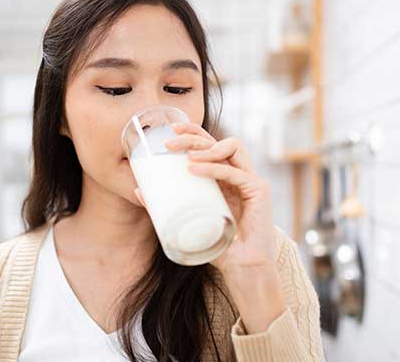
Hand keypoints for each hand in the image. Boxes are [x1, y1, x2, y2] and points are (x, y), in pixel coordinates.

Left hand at [147, 122, 275, 273]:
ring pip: (232, 147)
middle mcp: (240, 174)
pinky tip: (195, 169)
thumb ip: (167, 206)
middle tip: (170, 142)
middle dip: (194, 135)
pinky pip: (235, 172)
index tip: (171, 130)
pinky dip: (214, 168)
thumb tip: (139, 190)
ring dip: (207, 147)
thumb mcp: (189, 222)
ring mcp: (252, 180)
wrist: (244, 269)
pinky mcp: (259, 190)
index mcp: (226, 178)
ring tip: (186, 155)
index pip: (212, 144)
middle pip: (219, 141)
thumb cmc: (220, 247)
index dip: (194, 133)